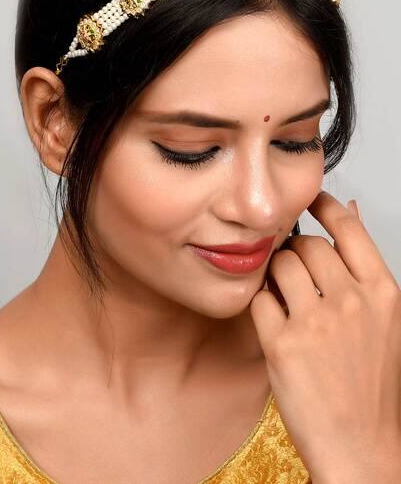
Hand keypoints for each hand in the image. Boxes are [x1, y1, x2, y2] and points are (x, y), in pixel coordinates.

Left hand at [250, 191, 400, 483]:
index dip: (323, 204)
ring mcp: (316, 322)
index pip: (347, 227)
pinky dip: (260, 303)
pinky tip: (273, 319)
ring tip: (284, 296)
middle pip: (306, 244)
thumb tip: (349, 207)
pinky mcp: (282, 344)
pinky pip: (258, 298)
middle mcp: (351, 302)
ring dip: (274, 274)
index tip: (310, 198)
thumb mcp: (386, 318)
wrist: (363, 446)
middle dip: (295, 251)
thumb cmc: (374, 384)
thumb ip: (364, 264)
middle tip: (295, 273)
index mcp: (382, 292)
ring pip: (278, 264)